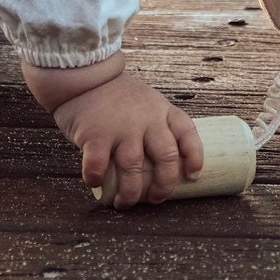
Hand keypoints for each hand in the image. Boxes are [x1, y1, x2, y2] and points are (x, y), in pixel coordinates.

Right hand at [49, 70, 203, 207]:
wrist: (84, 76)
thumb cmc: (116, 95)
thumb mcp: (146, 102)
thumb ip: (155, 124)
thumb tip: (161, 164)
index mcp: (162, 110)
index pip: (187, 133)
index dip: (194, 157)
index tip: (192, 176)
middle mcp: (146, 119)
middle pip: (166, 158)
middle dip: (163, 185)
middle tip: (156, 199)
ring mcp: (121, 127)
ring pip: (133, 169)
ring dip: (131, 193)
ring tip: (125, 203)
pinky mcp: (95, 134)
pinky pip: (98, 166)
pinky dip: (96, 180)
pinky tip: (96, 184)